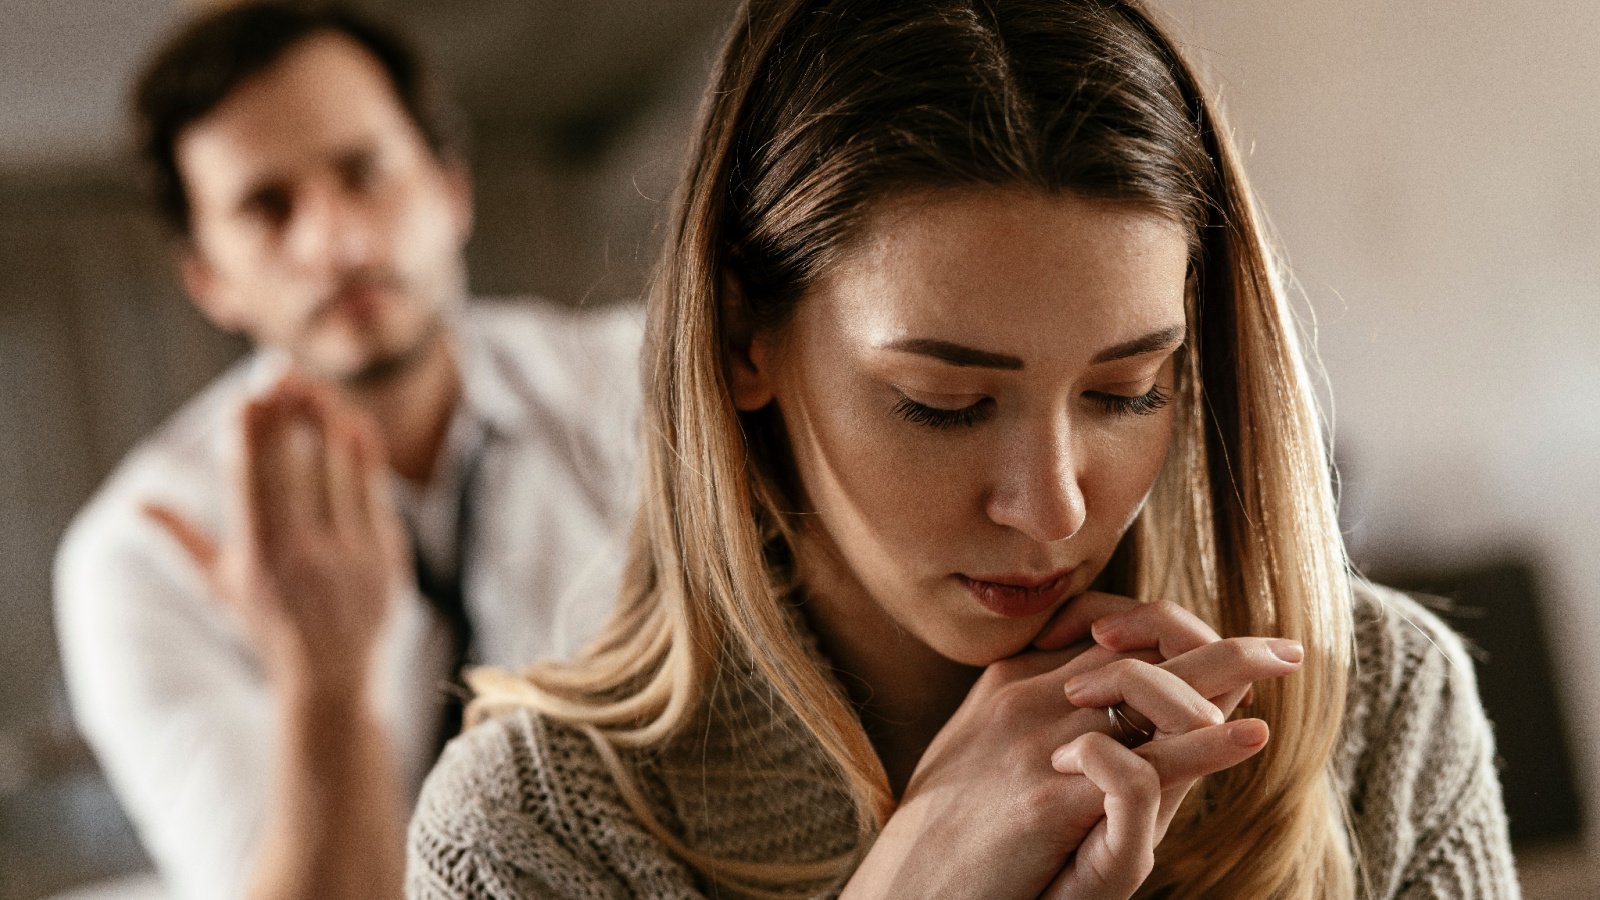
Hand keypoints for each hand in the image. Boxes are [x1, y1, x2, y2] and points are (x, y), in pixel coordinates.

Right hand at [144, 375, 409, 696]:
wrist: (331, 676)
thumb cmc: (267, 626)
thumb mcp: (220, 587)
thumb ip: (183, 540)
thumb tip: (138, 503)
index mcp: (257, 558)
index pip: (252, 482)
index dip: (251, 436)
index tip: (246, 396)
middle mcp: (302, 554)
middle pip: (295, 466)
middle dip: (287, 416)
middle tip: (279, 374)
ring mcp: (348, 553)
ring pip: (338, 470)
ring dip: (325, 423)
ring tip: (314, 390)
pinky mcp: (385, 554)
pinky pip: (373, 492)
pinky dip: (362, 455)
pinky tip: (350, 424)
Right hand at [842, 597, 1298, 899]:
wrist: (902, 890)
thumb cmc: (946, 834)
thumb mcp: (985, 755)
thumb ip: (1039, 720)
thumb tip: (1100, 708)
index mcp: (1008, 682)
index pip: (1102, 623)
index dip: (1165, 627)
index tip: (1214, 642)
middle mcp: (1026, 697)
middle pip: (1137, 645)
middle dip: (1217, 641)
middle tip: (1281, 647)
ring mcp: (1038, 743)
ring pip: (1149, 685)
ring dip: (1228, 671)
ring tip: (1284, 665)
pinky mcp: (1051, 799)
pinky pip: (1147, 761)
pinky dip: (1208, 744)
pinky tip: (1251, 737)